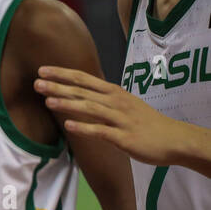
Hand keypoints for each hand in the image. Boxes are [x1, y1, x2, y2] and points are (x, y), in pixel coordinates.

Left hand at [35, 65, 193, 164]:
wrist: (174, 139)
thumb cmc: (144, 121)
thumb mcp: (123, 103)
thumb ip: (102, 98)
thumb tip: (78, 93)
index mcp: (113, 92)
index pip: (84, 79)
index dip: (63, 74)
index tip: (42, 70)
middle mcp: (116, 102)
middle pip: (83, 92)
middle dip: (59, 87)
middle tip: (36, 83)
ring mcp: (120, 119)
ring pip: (91, 109)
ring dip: (68, 104)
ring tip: (48, 101)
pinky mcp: (124, 137)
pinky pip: (102, 131)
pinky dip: (85, 128)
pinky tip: (69, 126)